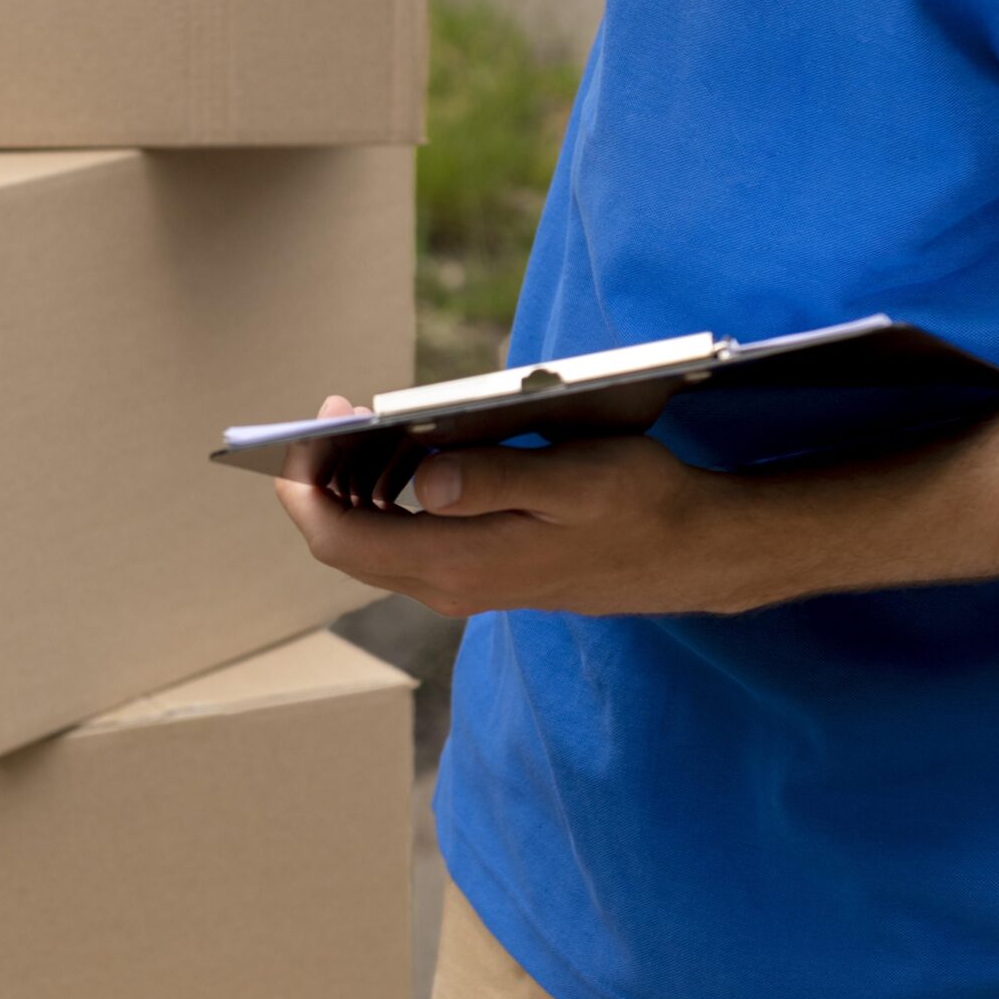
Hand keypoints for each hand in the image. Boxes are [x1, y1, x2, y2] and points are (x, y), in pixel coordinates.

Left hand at [274, 398, 760, 618]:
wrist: (694, 551)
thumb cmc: (641, 504)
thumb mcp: (575, 479)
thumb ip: (494, 480)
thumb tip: (422, 481)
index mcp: (461, 563)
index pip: (339, 539)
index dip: (305, 487)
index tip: (307, 428)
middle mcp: (451, 585)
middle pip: (344, 544)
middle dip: (320, 481)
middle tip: (335, 413)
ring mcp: (465, 584)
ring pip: (372, 544)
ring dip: (353, 488)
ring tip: (364, 426)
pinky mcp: (482, 572)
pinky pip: (407, 541)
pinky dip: (388, 499)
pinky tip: (408, 456)